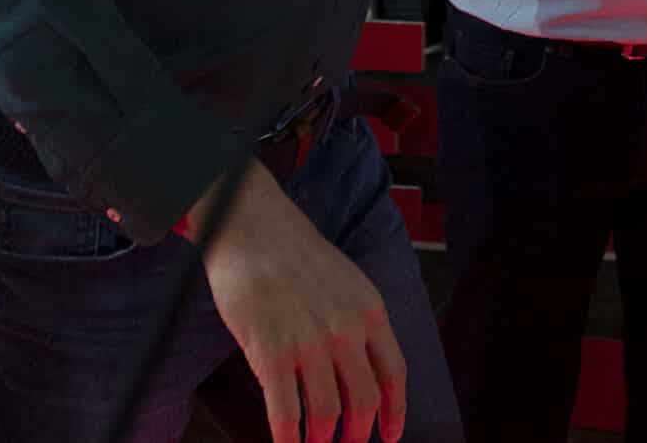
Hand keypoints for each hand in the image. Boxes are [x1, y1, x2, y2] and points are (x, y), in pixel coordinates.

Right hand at [195, 160, 406, 442]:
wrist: (251, 225)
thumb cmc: (292, 251)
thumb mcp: (345, 280)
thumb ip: (357, 321)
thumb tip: (361, 367)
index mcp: (369, 311)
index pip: (394, 375)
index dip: (395, 412)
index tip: (391, 434)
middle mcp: (346, 332)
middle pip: (363, 402)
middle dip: (357, 434)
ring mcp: (308, 344)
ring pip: (327, 414)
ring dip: (323, 441)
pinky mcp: (271, 353)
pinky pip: (285, 413)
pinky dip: (289, 439)